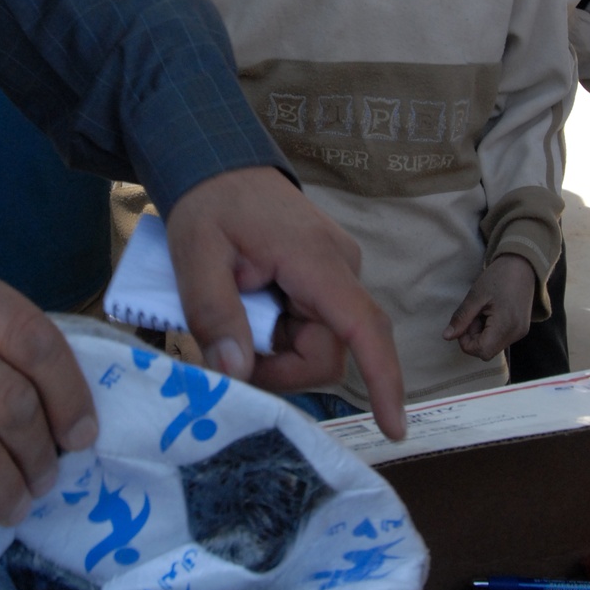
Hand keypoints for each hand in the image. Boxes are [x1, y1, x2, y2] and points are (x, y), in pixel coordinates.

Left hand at [165, 168, 405, 440]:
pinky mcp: (324, 280)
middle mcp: (340, 269)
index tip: (395, 428)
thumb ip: (213, 313)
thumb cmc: (208, 202)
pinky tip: (250, 312)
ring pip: (318, 344)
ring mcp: (335, 274)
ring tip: (234, 320)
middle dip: (280, 369)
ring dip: (276, 353)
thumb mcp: (194, 255)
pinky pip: (310, 328)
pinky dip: (279, 337)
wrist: (218, 161)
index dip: (383, 379)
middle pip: (329, 350)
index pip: (364, 327)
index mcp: (316, 260)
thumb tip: (235, 373)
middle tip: (227, 354)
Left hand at [443, 255, 535, 360]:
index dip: (467, 342)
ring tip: (484, 312)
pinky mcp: (521, 329)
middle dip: (474, 337)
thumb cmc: (498, 277)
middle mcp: (516, 333)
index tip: (465, 322)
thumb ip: (462, 318)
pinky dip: (491, 331)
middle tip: (475, 315)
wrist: (522, 265)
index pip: (482, 351)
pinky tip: (491, 313)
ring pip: (493, 346)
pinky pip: (501, 339)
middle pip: (487, 351)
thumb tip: (447, 337)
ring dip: (482, 334)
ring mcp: (521, 332)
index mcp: (506, 325)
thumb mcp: (475, 295)